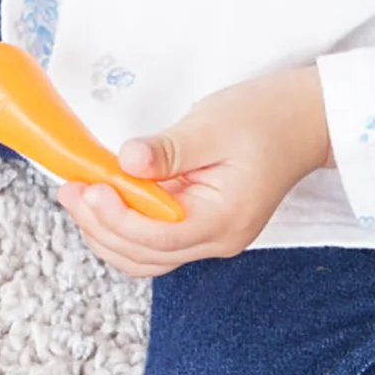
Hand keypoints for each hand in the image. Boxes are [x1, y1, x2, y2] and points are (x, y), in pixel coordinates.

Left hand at [58, 67, 334, 278]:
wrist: (306, 121)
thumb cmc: (265, 117)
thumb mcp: (212, 125)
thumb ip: (168, 149)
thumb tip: (127, 160)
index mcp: (224, 219)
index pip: (157, 237)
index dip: (115, 218)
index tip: (90, 188)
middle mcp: (218, 240)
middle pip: (143, 255)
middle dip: (99, 226)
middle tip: (69, 190)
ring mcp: (210, 238)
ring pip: (143, 256)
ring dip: (104, 231)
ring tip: (77, 195)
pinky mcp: (200, 228)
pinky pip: (152, 242)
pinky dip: (121, 227)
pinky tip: (102, 200)